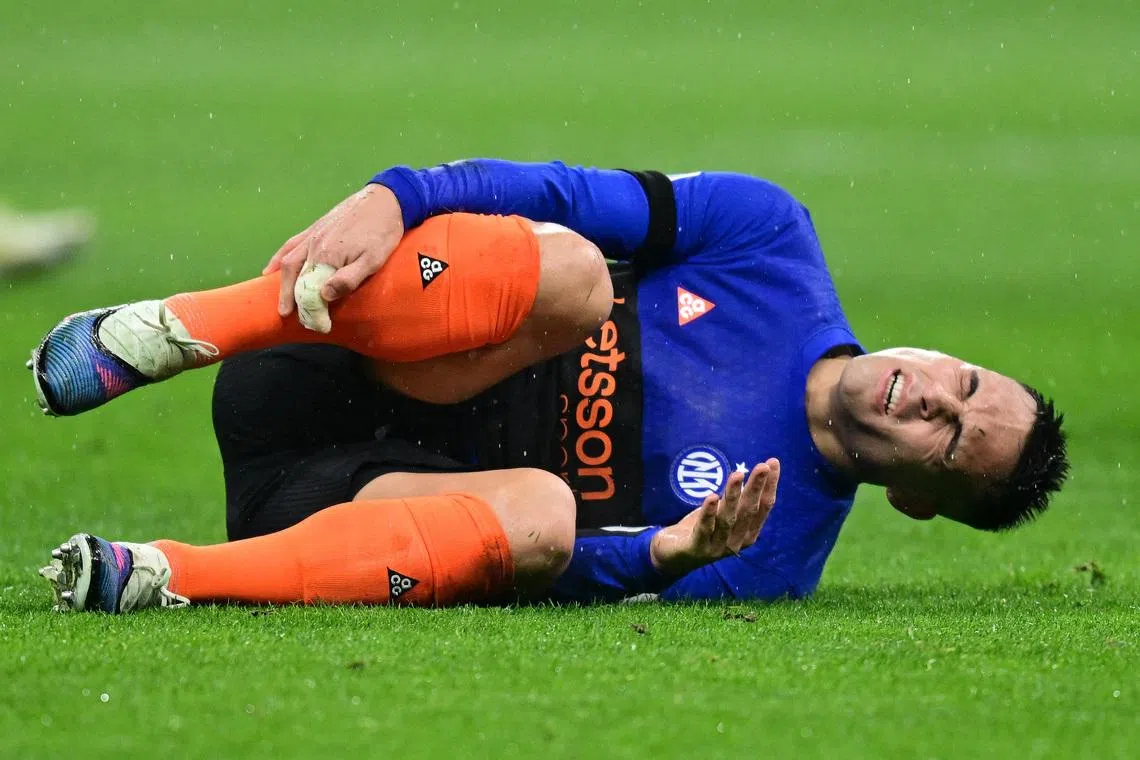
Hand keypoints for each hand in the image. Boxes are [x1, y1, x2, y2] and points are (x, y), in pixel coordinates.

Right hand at [262, 184, 404, 316]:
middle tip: (289, 315)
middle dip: (290, 298)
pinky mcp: (315, 227)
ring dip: (282, 283)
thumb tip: (324, 294)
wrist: (385, 200)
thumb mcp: (373, 260)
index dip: (309, 307)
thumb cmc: (382, 232)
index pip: (309, 288)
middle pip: (294, 276)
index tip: (314, 323)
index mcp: (327, 256)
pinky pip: (291, 244)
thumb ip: (348, 279)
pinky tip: (271, 268)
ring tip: (281, 301)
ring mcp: (312, 235)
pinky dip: (278, 258)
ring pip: (288, 261)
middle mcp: (314, 245)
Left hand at [650, 458, 779, 577]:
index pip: (762, 507)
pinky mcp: (697, 549)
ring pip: (727, 519)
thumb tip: (747, 473)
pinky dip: (708, 513)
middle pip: (748, 512)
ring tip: (737, 474)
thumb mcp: (721, 513)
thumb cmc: (702, 531)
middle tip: (762, 466)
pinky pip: (704, 529)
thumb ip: (735, 500)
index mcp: (747, 534)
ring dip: (733, 495)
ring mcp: (717, 548)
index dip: (769, 486)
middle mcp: (736, 542)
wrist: (672, 557)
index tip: (773, 463)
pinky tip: (712, 497)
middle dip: (755, 488)